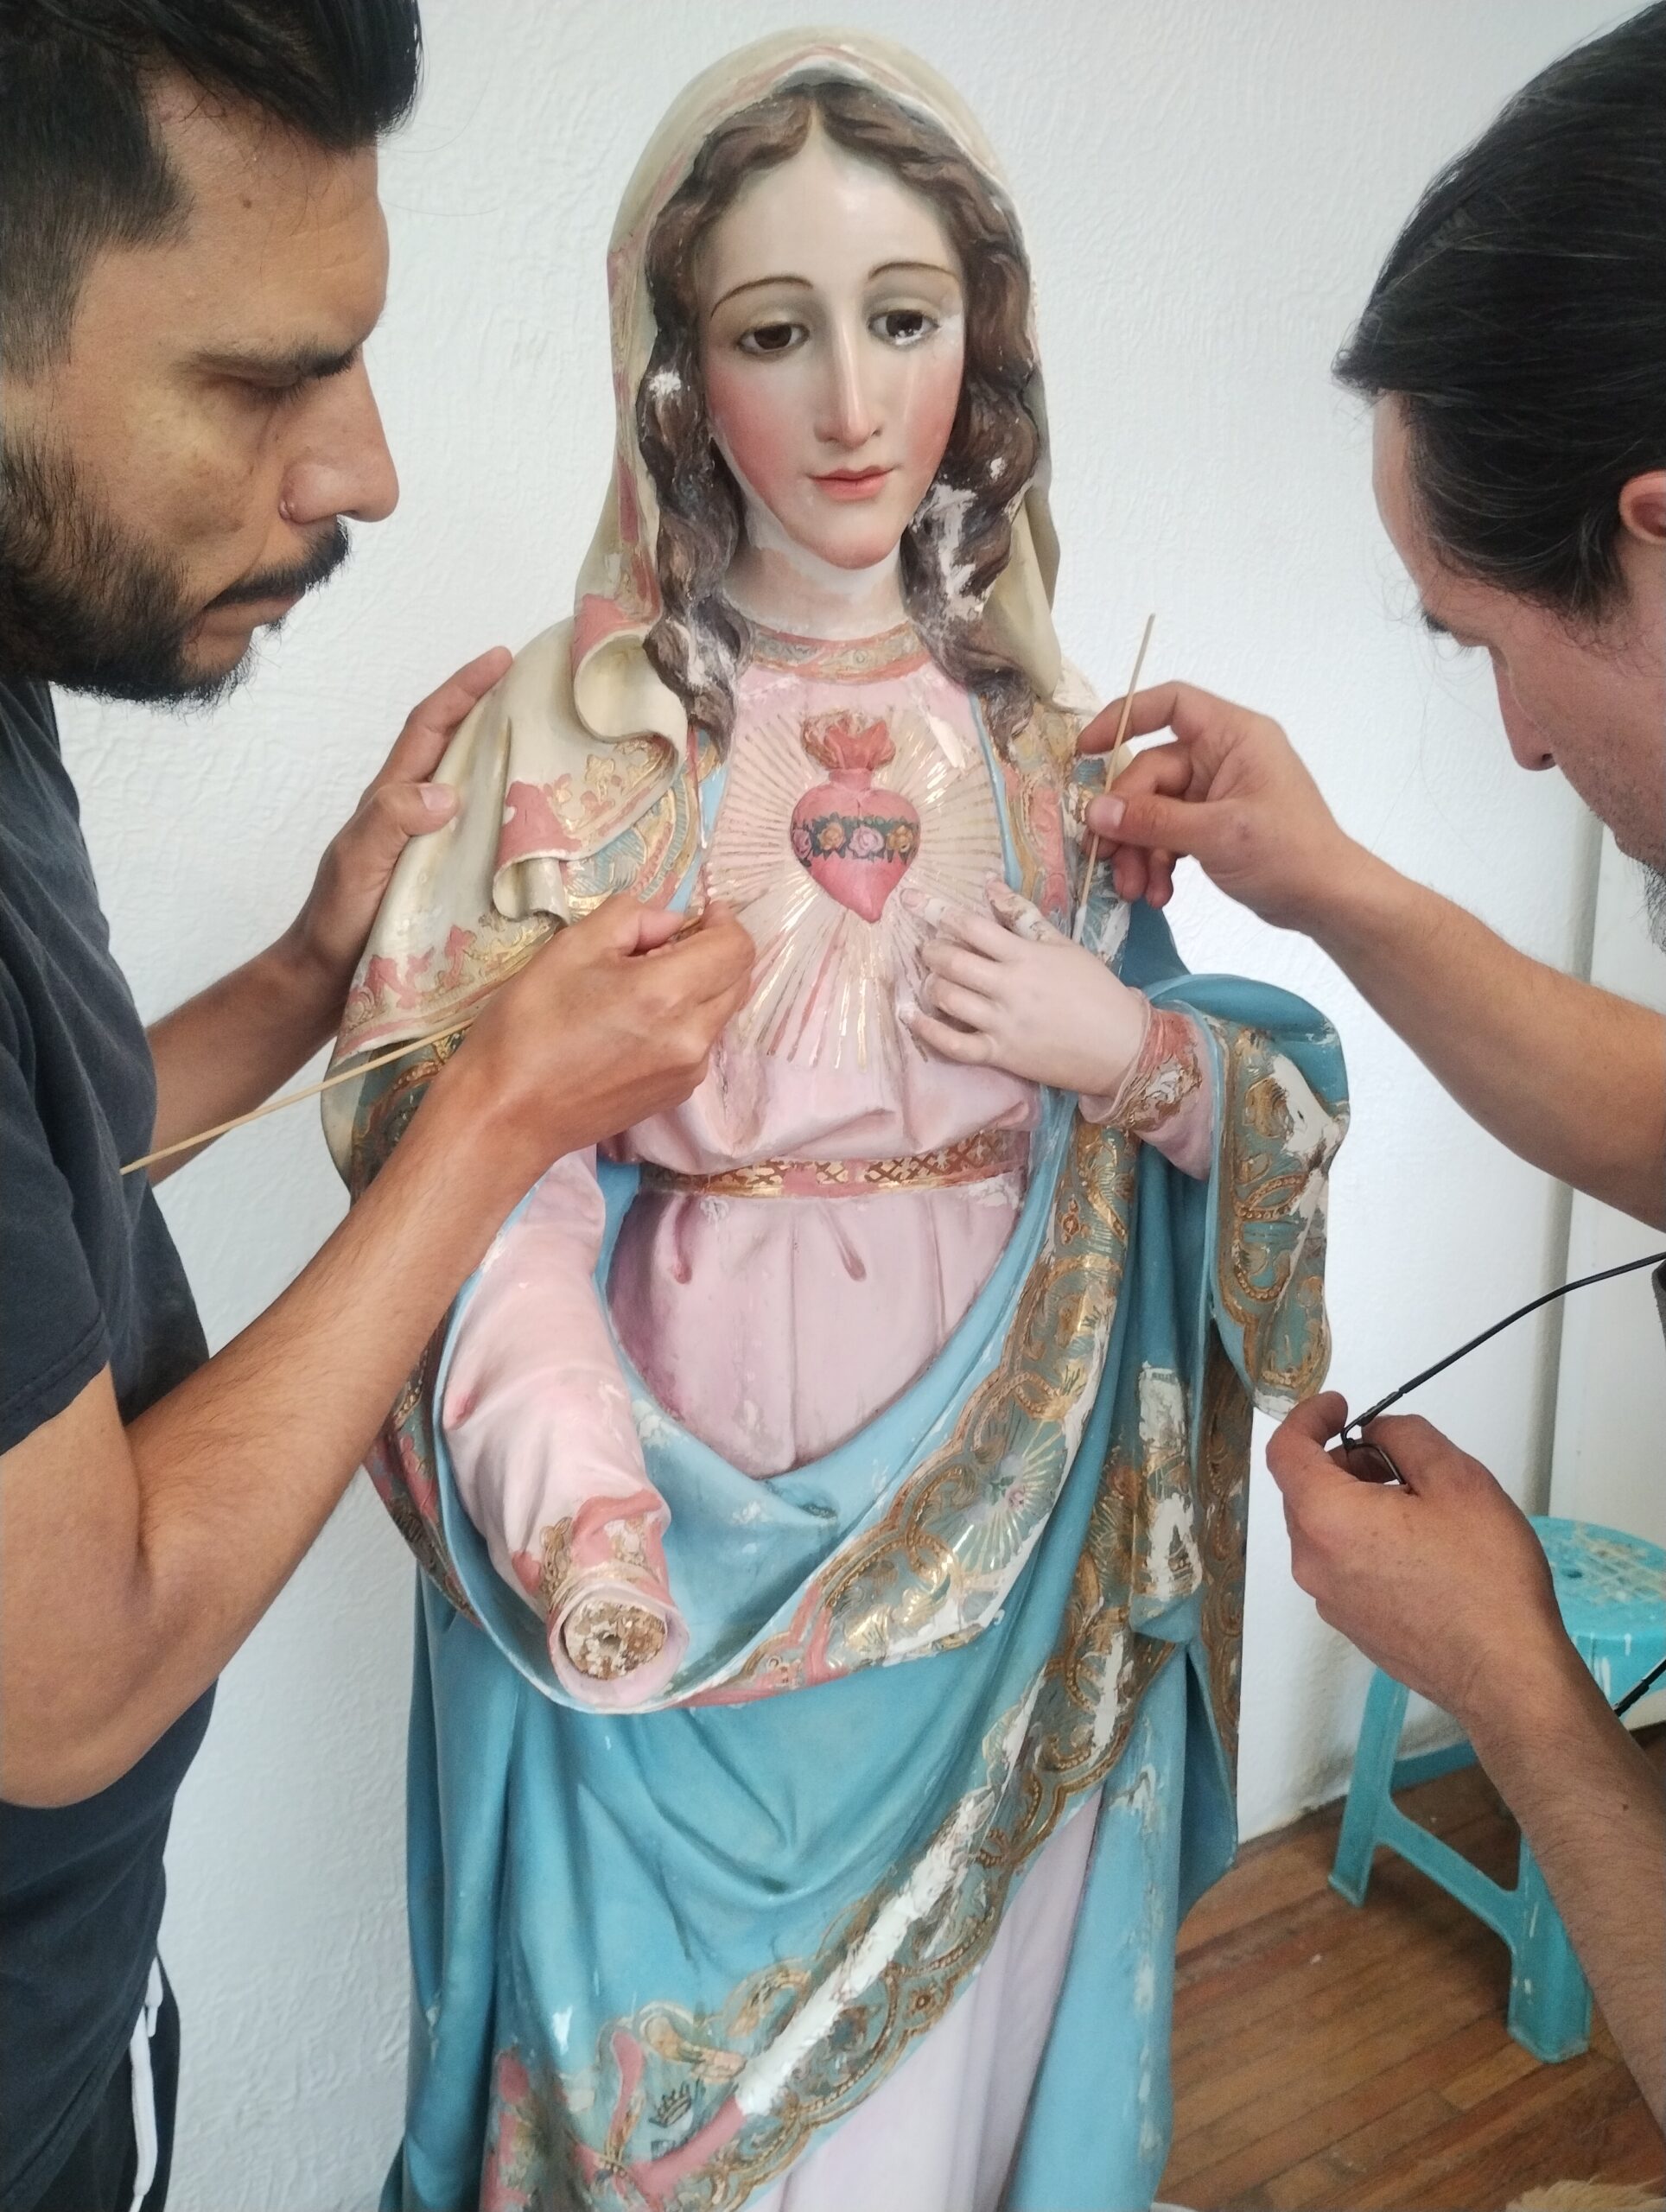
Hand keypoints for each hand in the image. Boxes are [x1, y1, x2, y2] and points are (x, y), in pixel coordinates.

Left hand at [275, 646, 511, 1016]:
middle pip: (456, 744)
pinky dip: (513, 815)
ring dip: (508, 757)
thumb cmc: (337, 921)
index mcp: (391, 798)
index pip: (430, 728)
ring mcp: (431, 842)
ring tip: (557, 743)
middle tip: (542, 687)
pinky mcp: (447, 874)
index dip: (462, 689)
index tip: (501, 658)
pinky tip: (545, 824)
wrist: (326, 978)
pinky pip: (486, 831)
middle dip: (493, 708)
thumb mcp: (357, 864)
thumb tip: (444, 790)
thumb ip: (390, 823)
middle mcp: (415, 812)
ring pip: (474, 785)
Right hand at [432, 896, 754, 1177]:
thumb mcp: (571, 947)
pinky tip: (637, 1025)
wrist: (508, 1113)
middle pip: (739, 981)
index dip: (723, 922)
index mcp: (668, 994)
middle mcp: (693, 1037)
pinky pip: (701, 1044)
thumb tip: (670, 922)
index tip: (700, 914)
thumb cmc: (529, 1024)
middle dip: (716, 953)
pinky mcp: (676, 1096)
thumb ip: (631, 918)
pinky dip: (686, 1022)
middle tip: (666, 946)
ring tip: (642, 988)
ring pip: (721, 1014)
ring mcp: (689, 1072)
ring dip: (700, 989)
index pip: (737, 948)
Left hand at [898, 880, 1147, 1093]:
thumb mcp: (1064, 945)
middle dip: (929, 950)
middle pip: (952, 961)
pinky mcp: (1001, 1054)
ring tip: (930, 979)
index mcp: (1026, 955)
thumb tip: (989, 885)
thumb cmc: (1096, 991)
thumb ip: (1024, 915)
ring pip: (948, 998)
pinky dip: (926, 1029)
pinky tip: (910, 1015)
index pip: (971, 926)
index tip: (911, 901)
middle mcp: (1009, 986)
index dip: (936, 910)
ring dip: (930, 984)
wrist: (1121, 1046)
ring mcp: (1003, 1022)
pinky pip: (953, 1044)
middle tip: (925, 948)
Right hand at [1078, 680, 1358, 929]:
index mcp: (1233, 736)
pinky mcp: (1213, 825)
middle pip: (1151, 773)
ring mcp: (1216, 793)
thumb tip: (1096, 811)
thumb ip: (1153, 820)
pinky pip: (1169, 834)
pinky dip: (1158, 863)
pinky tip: (1158, 894)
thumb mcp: (1217, 834)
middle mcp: (1222, 757)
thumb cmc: (1287, 853)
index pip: (1172, 704)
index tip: (1086, 751)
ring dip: (1139, 851)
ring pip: (1155, 810)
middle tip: (1107, 861)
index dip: (1125, 716)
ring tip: (1135, 891)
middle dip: (1129, 822)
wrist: (1327, 900)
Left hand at [1267, 1393, 1576, 1738]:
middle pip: (1303, 1491)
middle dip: (1340, 1461)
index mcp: (1326, 1519)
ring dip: (1354, 1501)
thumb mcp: (1456, 1478)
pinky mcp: (1352, 1626)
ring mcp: (1329, 1600)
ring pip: (1323, 1529)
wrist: (1506, 1673)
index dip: (1307, 1417)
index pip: (1285, 1450)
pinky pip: (1340, 1564)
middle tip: (1396, 1458)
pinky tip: (1416, 1547)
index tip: (1342, 1406)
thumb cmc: (1486, 1574)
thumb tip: (1376, 1432)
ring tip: (1416, 1503)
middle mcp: (1312, 1562)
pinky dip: (1362, 1539)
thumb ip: (1405, 1436)